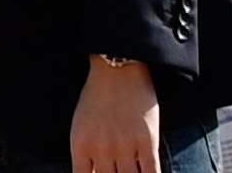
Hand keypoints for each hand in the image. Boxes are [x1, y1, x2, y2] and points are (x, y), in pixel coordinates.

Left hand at [70, 56, 158, 172]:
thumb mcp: (81, 124)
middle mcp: (100, 149)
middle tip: (119, 172)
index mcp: (80, 145)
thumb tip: (92, 172)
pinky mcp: (146, 141)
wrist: (117, 69)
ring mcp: (124, 146)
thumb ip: (86, 151)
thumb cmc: (97, 96)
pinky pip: (151, 172)